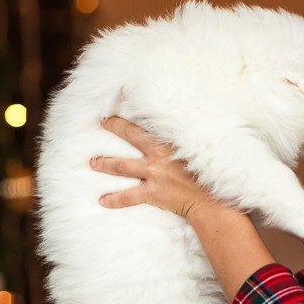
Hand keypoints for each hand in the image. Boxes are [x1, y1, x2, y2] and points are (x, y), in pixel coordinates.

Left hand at [90, 116, 214, 219]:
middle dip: (115, 128)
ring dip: (105, 164)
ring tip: (93, 163)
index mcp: (170, 144)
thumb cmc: (209, 175)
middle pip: (131, 137)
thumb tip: (194, 126)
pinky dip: (114, 199)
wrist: (211, 201)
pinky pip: (128, 197)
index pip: (149, 122)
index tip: (122, 103)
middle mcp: (159, 156)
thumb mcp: (199, 152)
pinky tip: (103, 201)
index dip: (135, 112)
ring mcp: (154, 175)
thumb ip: (185, 142)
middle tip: (102, 124)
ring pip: (122, 167)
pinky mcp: (152, 194)